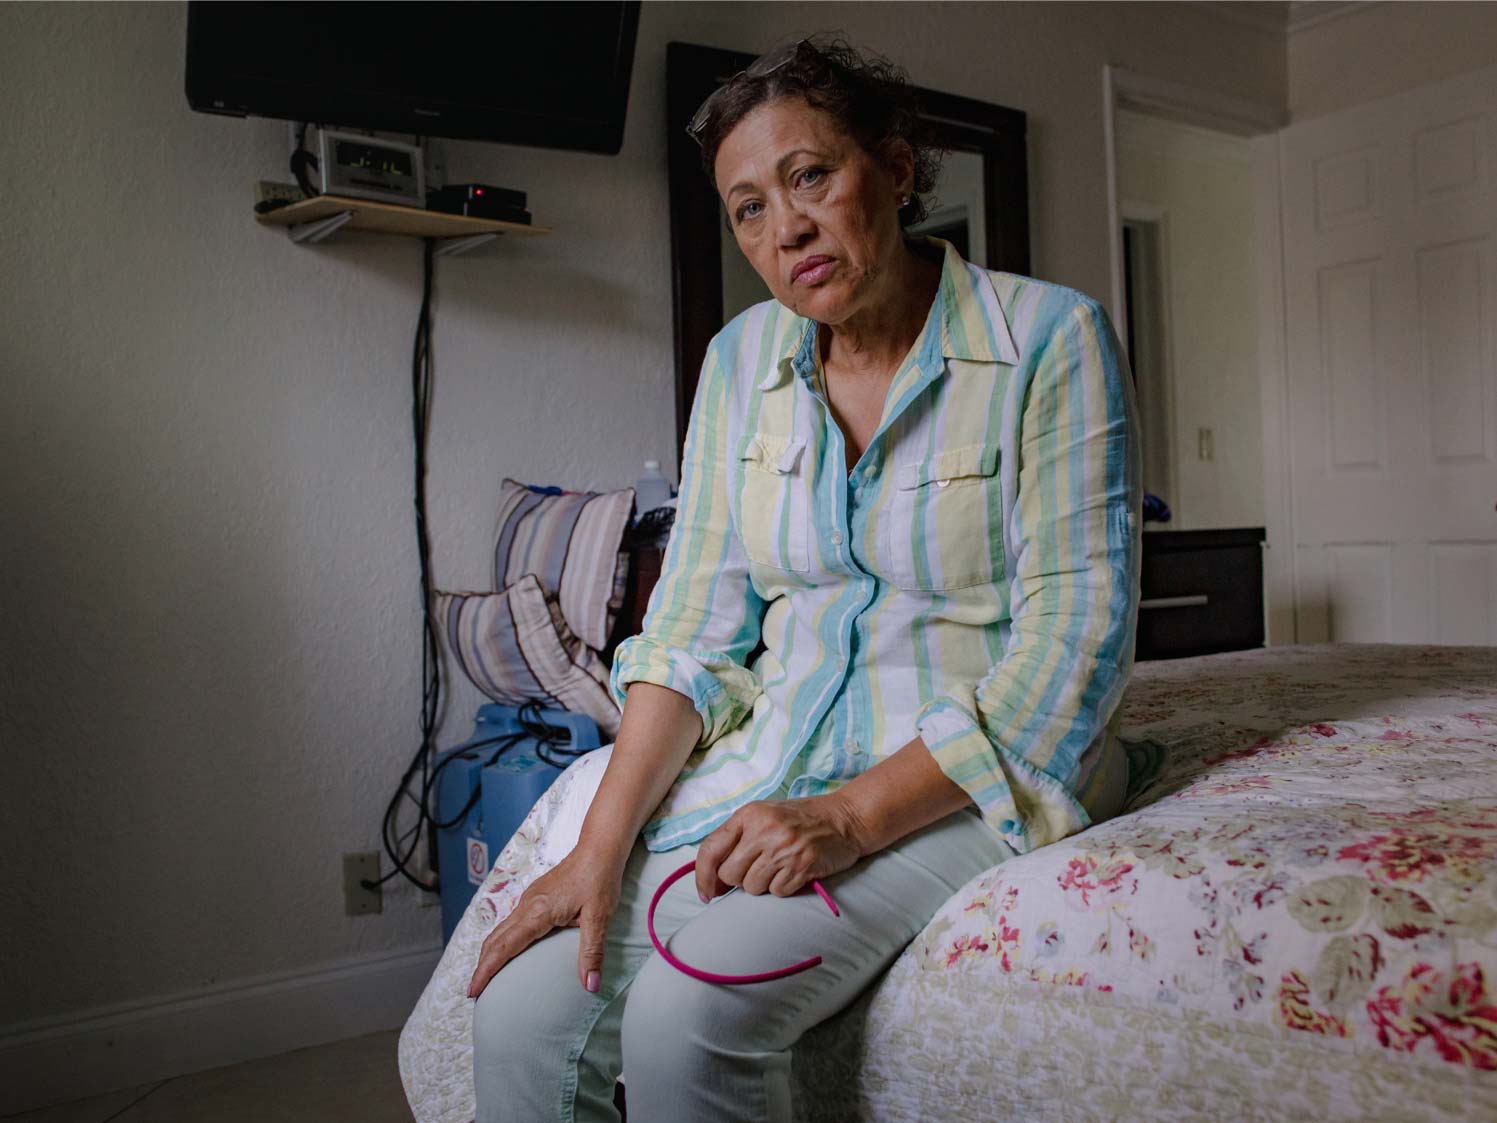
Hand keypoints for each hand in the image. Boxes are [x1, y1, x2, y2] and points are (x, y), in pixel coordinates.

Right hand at [466, 847, 624, 999]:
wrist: (599, 848)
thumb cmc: (599, 879)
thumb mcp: (599, 917)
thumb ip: (592, 952)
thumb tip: (590, 985)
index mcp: (537, 912)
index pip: (503, 947)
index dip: (486, 971)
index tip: (472, 991)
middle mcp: (527, 906)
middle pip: (494, 940)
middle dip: (482, 966)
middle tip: (475, 992)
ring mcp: (529, 900)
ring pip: (500, 930)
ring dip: (490, 954)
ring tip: (487, 976)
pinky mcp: (535, 897)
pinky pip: (511, 923)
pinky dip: (502, 941)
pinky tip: (509, 951)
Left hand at [694, 793, 865, 901]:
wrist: (846, 818)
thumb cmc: (801, 819)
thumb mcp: (765, 817)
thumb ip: (738, 841)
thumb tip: (713, 882)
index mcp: (749, 814)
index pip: (710, 849)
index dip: (702, 877)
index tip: (706, 894)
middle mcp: (764, 829)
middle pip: (730, 874)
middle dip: (740, 880)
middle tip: (760, 869)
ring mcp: (784, 848)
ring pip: (752, 887)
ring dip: (764, 884)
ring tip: (780, 866)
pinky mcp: (802, 865)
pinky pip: (778, 892)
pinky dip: (785, 888)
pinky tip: (795, 872)